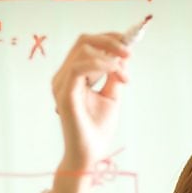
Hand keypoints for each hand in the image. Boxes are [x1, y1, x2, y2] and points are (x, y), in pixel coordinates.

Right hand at [50, 32, 130, 172]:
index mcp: (72, 75)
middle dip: (110, 41)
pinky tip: (114, 72)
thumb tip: (123, 55)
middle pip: (84, 41)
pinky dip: (100, 64)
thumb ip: (114, 74)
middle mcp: (64, 76)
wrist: (90, 153)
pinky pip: (79, 66)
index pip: (87, 44)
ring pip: (82, 49)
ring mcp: (62, 83)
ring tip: (123, 74)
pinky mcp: (65, 93)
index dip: (108, 38)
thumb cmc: (97, 128)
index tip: (129, 44)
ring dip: (109, 56)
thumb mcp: (111, 95)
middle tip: (129, 53)